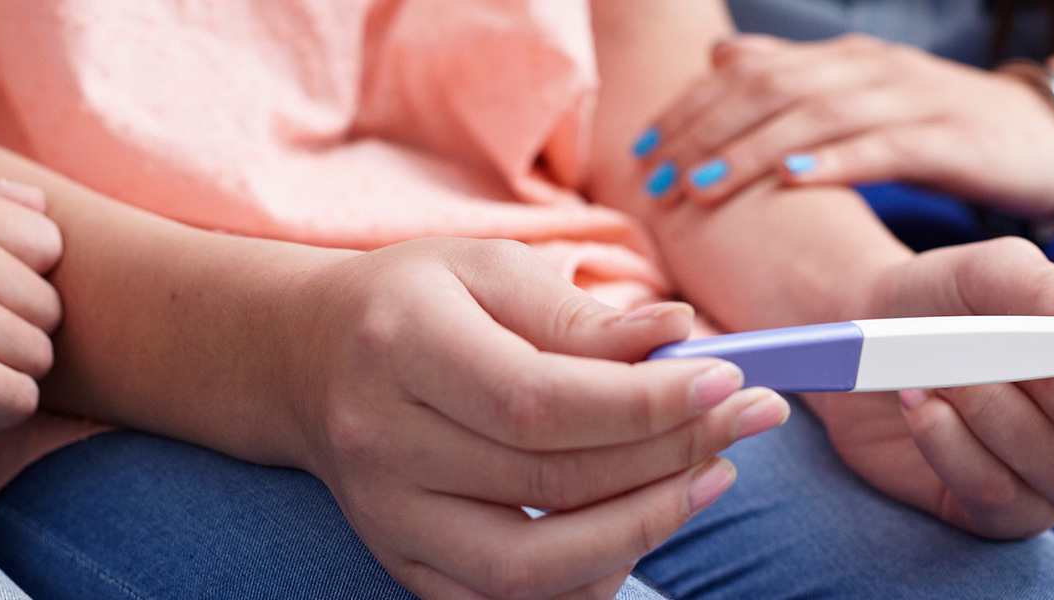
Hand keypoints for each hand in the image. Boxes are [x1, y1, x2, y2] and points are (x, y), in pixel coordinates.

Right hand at [283, 238, 789, 598]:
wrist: (307, 358)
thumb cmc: (416, 302)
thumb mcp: (488, 270)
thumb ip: (580, 313)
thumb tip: (680, 335)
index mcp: (400, 345)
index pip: (538, 399)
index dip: (644, 403)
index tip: (727, 380)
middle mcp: (381, 441)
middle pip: (548, 480)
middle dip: (671, 454)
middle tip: (746, 418)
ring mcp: (386, 516)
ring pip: (529, 565)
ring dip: (640, 529)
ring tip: (708, 477)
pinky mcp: (400, 562)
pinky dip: (585, 577)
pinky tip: (640, 524)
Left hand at [634, 34, 1053, 219]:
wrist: (1050, 135)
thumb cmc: (943, 127)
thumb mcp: (864, 98)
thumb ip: (797, 80)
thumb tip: (724, 58)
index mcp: (843, 60)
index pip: (749, 73)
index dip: (691, 108)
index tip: (640, 148)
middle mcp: (870, 69)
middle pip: (771, 91)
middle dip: (705, 132)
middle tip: (654, 174)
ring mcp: (912, 98)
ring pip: (816, 116)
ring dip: (751, 151)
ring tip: (701, 186)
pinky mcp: (951, 137)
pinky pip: (885, 145)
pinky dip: (835, 161)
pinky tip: (793, 181)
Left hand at [805, 237, 1053, 537]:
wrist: (870, 334)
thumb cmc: (946, 297)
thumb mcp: (993, 271)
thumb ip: (1047, 291)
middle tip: (1010, 359)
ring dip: (998, 417)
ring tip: (944, 372)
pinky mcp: (1004, 511)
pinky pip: (1003, 501)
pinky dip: (952, 446)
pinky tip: (921, 403)